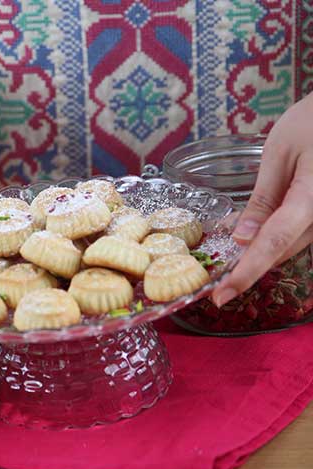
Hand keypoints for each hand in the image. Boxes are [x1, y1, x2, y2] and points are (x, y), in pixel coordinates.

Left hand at [212, 94, 312, 305]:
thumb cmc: (312, 122)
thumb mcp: (280, 154)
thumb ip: (263, 198)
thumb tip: (242, 238)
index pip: (275, 242)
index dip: (247, 272)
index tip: (222, 295)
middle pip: (283, 248)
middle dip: (248, 265)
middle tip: (217, 278)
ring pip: (291, 243)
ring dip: (260, 250)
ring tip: (227, 251)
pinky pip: (299, 231)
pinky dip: (273, 235)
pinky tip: (249, 230)